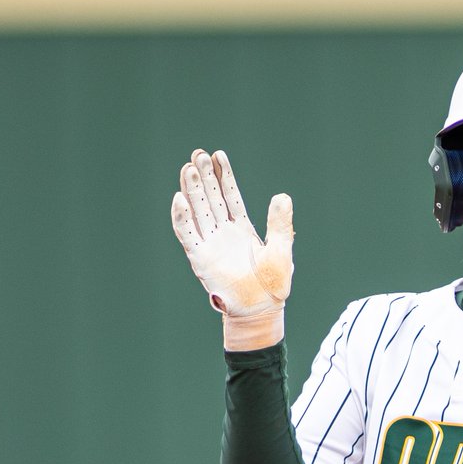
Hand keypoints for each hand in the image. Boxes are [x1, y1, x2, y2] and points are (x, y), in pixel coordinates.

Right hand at [171, 149, 293, 348]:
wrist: (260, 310)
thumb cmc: (273, 284)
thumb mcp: (282, 249)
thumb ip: (280, 224)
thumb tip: (283, 196)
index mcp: (242, 229)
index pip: (230, 196)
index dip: (224, 176)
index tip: (218, 155)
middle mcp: (224, 233)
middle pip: (211, 198)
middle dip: (205, 176)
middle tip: (198, 153)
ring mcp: (210, 244)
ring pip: (198, 210)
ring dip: (192, 190)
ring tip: (189, 167)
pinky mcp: (200, 258)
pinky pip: (188, 234)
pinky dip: (182, 217)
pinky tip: (180, 199)